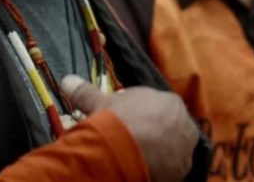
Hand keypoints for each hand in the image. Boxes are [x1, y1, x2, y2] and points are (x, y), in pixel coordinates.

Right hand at [62, 75, 197, 181]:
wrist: (123, 152)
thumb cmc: (117, 119)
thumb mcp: (100, 103)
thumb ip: (86, 92)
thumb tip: (67, 80)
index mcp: (171, 102)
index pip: (159, 107)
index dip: (143, 114)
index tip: (129, 121)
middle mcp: (185, 125)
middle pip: (169, 129)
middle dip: (154, 134)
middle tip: (134, 141)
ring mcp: (186, 150)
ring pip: (172, 150)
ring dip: (159, 153)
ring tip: (137, 157)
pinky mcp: (181, 173)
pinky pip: (170, 170)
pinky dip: (159, 170)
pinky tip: (143, 169)